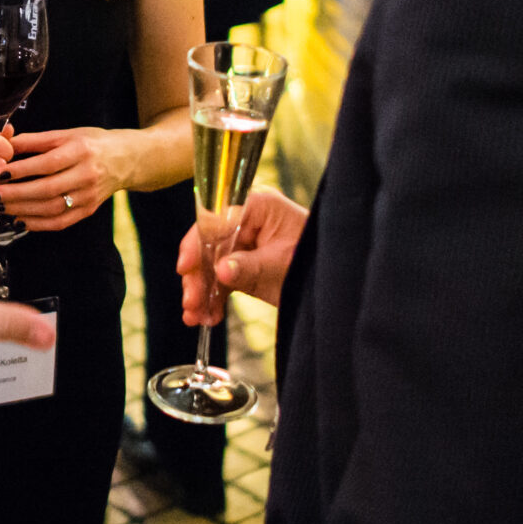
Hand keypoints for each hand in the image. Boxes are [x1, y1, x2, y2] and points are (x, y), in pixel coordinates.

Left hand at [0, 126, 118, 226]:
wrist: (124, 159)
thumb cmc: (91, 143)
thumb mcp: (65, 134)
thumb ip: (35, 141)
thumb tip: (4, 144)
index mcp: (81, 151)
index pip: (48, 164)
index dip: (22, 170)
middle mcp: (87, 175)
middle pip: (48, 189)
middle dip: (16, 194)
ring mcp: (89, 196)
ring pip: (52, 209)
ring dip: (23, 210)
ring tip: (1, 208)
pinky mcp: (88, 210)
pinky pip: (60, 222)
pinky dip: (38, 224)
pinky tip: (20, 220)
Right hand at [178, 185, 308, 320]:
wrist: (336, 279)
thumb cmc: (317, 259)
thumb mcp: (283, 264)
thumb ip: (250, 266)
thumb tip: (221, 270)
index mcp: (258, 206)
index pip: (216, 219)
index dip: (197, 243)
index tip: (186, 267)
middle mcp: (247, 221)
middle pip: (209, 244)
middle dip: (198, 276)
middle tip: (191, 302)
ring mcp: (244, 243)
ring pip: (211, 265)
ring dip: (202, 291)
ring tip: (196, 316)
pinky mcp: (245, 263)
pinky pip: (222, 279)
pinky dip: (214, 298)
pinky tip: (208, 316)